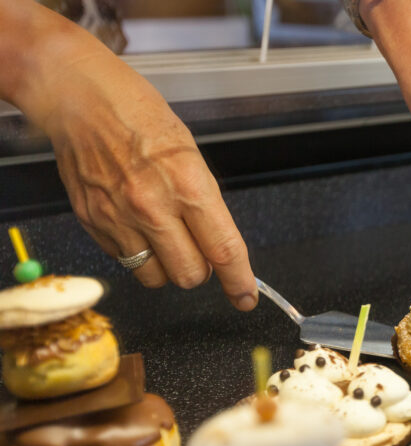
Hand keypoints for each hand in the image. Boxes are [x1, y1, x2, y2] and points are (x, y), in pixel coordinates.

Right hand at [3, 5, 256, 309]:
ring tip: (164, 238)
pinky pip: (125, 262)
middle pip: (190, 274)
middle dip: (201, 270)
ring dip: (166, 267)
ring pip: (155, 277)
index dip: (240, 281)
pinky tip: (135, 225)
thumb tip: (218, 245)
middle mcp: (153, 208)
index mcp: (188, 186)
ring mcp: (119, 219)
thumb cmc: (140, 117)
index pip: (224, 250)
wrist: (81, 99)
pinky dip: (136, 253)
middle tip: (198, 250)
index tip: (246, 297)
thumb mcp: (191, 155)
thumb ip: (205, 204)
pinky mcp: (94, 224)